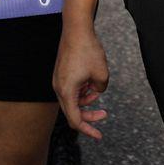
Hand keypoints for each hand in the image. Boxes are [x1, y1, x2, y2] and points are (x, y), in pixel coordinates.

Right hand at [53, 22, 111, 139]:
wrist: (76, 28)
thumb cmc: (88, 50)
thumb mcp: (102, 74)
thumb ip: (100, 89)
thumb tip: (96, 90)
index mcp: (66, 91)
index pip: (75, 120)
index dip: (88, 130)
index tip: (99, 136)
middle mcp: (59, 88)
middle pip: (72, 111)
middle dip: (88, 116)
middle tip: (104, 114)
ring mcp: (58, 80)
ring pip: (71, 100)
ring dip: (85, 101)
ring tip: (97, 92)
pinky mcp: (61, 73)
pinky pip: (70, 89)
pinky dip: (81, 92)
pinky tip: (91, 85)